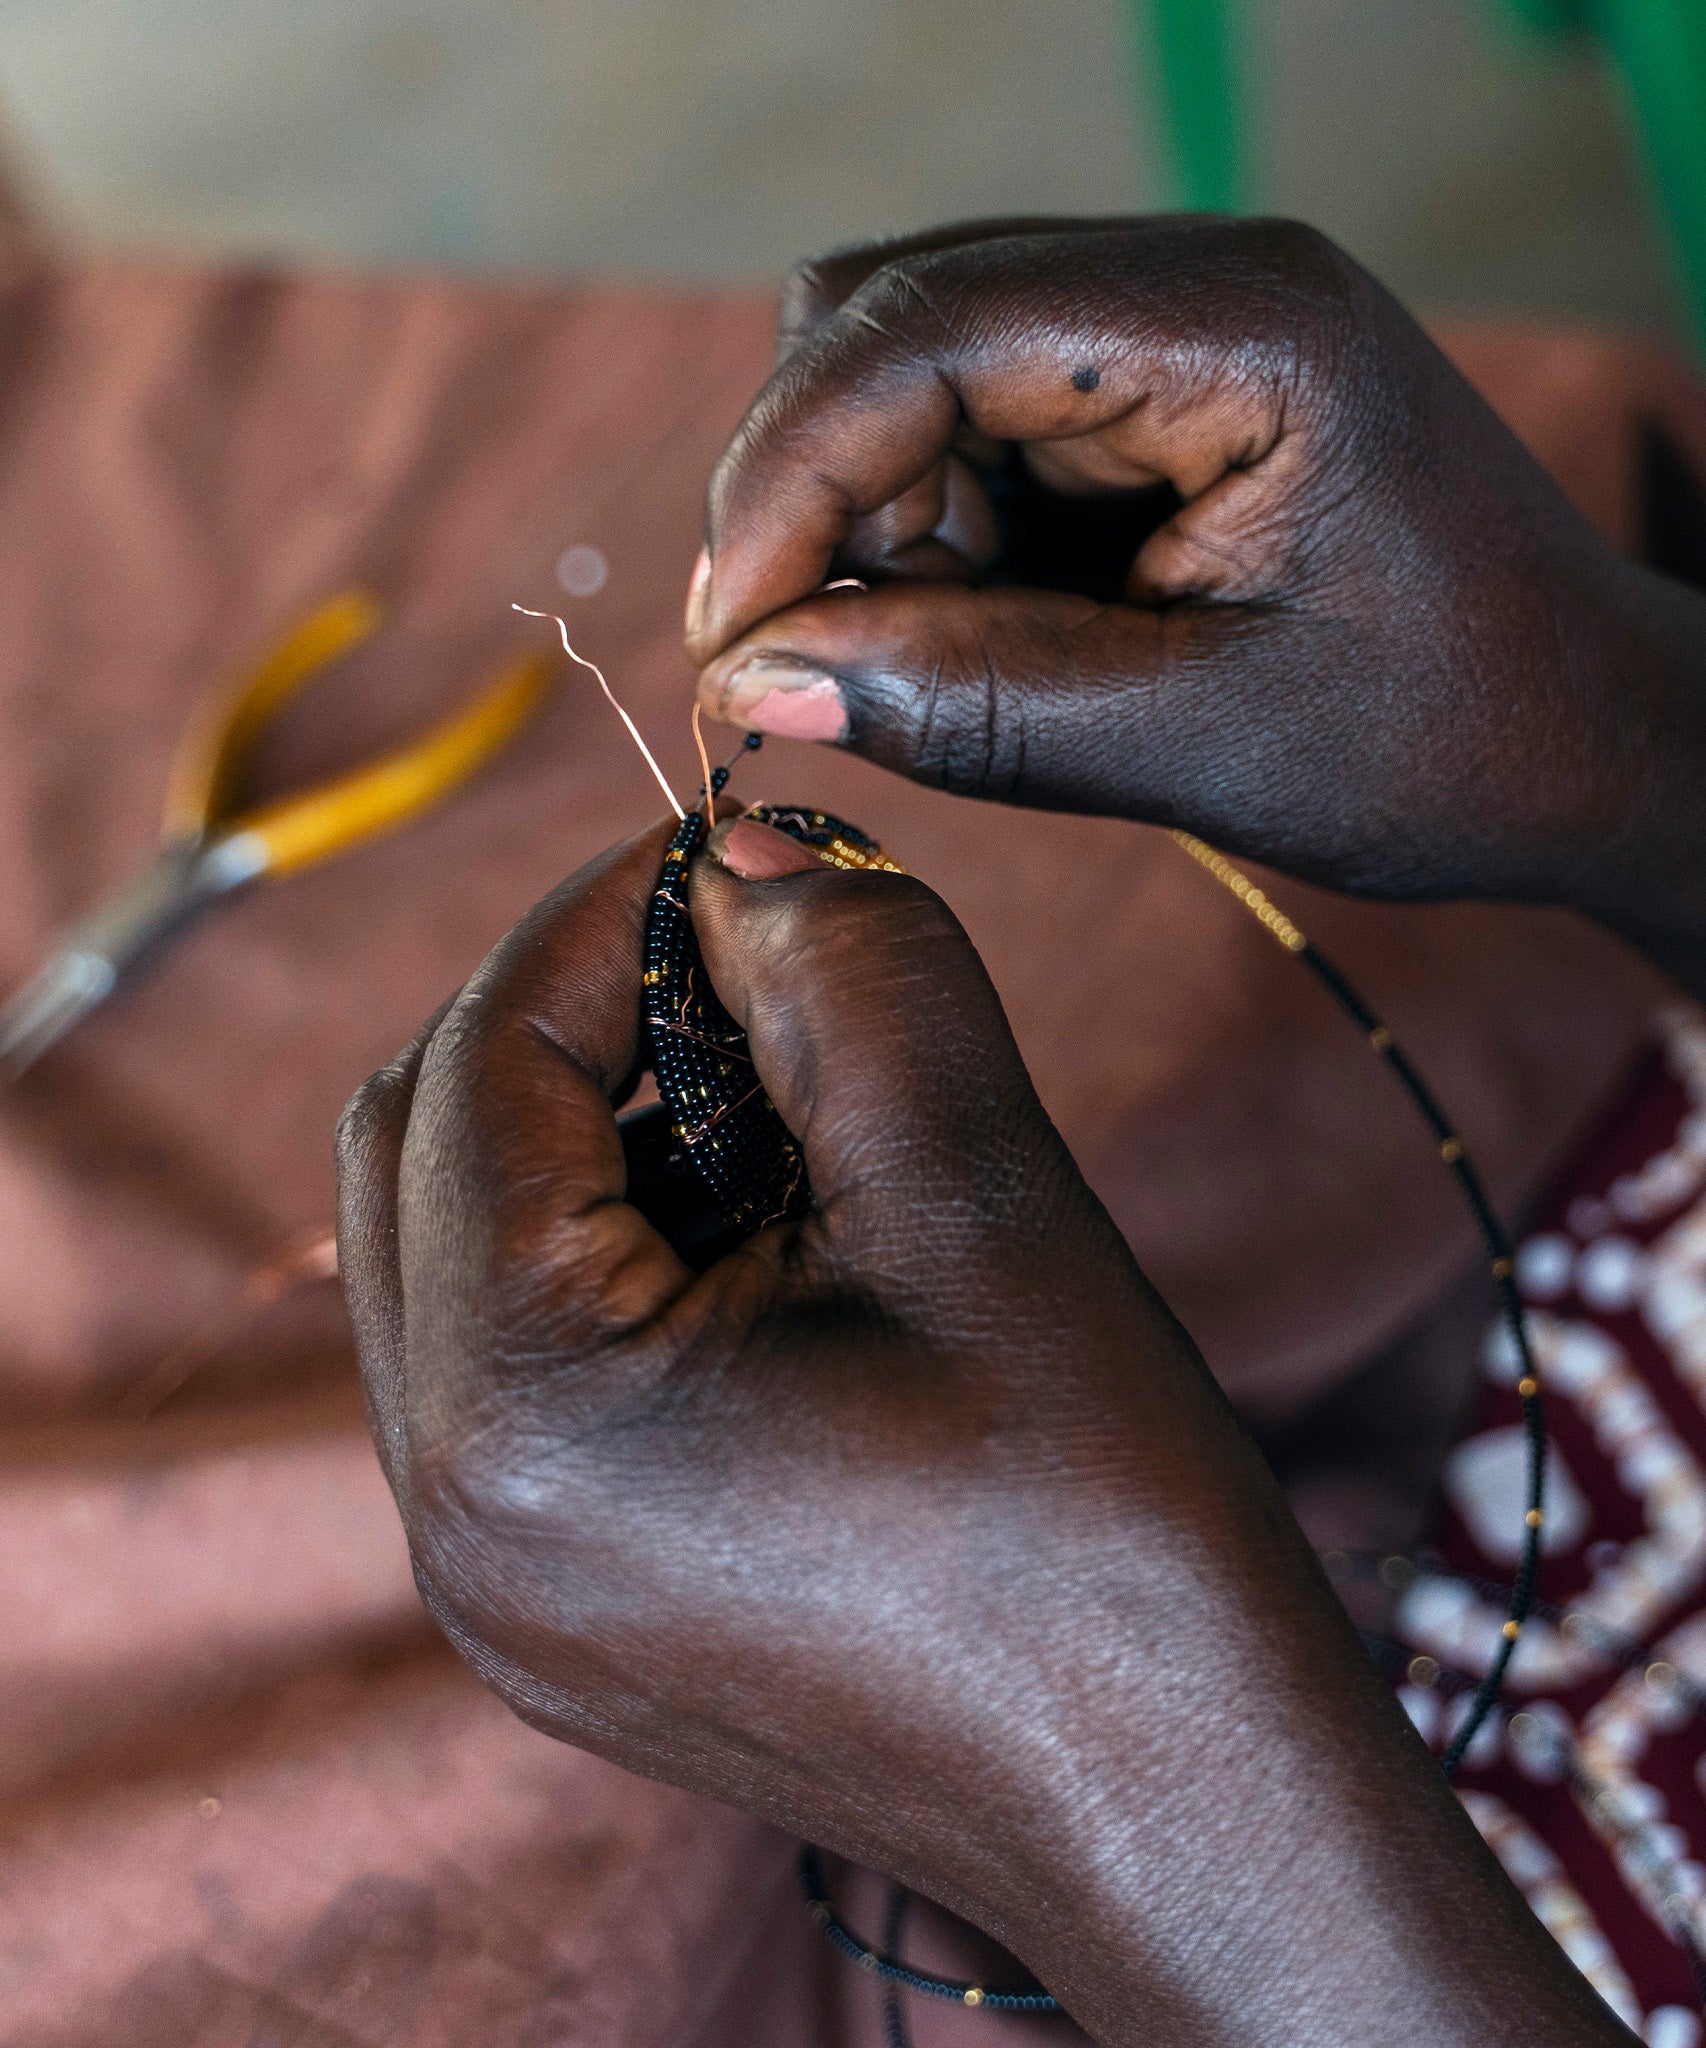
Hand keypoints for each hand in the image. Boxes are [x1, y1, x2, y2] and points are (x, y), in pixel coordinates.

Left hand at [337, 816, 1630, 2046]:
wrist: (1185, 1804)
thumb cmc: (1107, 1521)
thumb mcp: (980, 1191)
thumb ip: (848, 969)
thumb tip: (746, 852)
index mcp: (526, 1412)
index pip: (485, 1061)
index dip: (601, 920)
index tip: (726, 854)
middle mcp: (455, 1514)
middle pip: (423, 1148)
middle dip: (578, 1023)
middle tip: (752, 976)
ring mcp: (493, 1581)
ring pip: (459, 1254)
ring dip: (593, 1137)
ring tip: (785, 1127)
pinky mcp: (557, 1608)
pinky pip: (516, 1368)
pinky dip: (609, 1256)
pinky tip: (773, 1252)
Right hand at [686, 217, 1705, 985]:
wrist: (1577, 739)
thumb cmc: (1442, 741)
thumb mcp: (1202, 742)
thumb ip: (975, 704)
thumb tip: (755, 687)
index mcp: (1239, 327)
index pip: (926, 329)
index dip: (789, 479)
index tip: (729, 640)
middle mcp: (1190, 283)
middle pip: (889, 318)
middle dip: (811, 499)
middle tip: (795, 673)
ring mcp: (1163, 329)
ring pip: (904, 372)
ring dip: (865, 525)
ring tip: (923, 668)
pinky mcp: (1143, 394)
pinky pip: (964, 432)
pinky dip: (923, 539)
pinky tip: (968, 634)